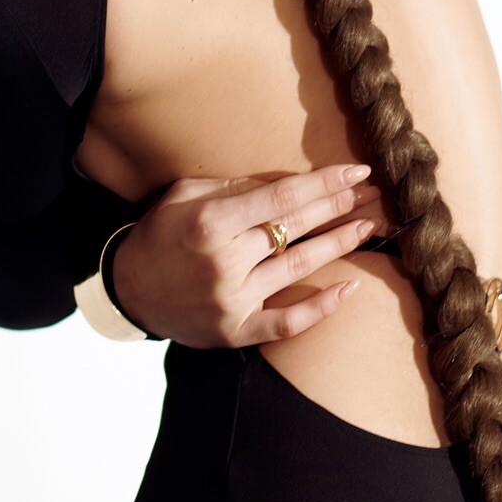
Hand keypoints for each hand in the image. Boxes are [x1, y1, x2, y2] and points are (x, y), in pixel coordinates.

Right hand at [108, 163, 385, 346]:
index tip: (358, 170)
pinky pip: (287, 323)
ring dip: (340, 245)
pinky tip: (350, 290)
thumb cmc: (158, 232)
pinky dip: (320, 308)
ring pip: (299, 268)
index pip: (283, 197)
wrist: (126, 288)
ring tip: (370, 226)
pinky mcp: (235, 331)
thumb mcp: (186, 195)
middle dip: (342, 206)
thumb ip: (235, 189)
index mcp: (211, 222)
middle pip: (297, 228)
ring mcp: (232, 300)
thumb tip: (289, 184)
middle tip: (376, 192)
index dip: (325, 183)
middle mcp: (225, 261)